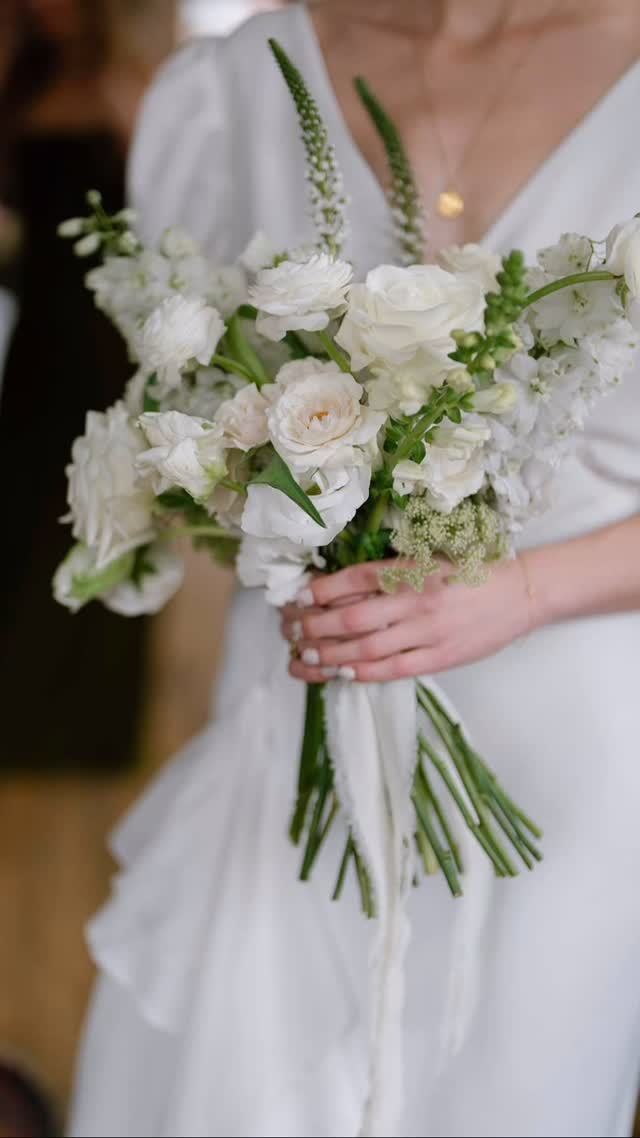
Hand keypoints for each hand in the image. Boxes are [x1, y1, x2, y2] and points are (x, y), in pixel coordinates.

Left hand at [281, 557, 531, 682]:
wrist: (520, 593)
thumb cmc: (471, 573)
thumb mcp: (429, 560)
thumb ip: (391, 573)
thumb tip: (341, 587)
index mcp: (413, 570)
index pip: (356, 579)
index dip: (321, 590)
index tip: (298, 597)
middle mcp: (416, 599)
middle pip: (352, 616)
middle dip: (314, 626)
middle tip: (291, 631)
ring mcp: (428, 632)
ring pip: (366, 647)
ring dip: (330, 654)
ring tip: (304, 657)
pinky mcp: (441, 657)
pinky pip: (393, 668)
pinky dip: (363, 672)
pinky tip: (341, 673)